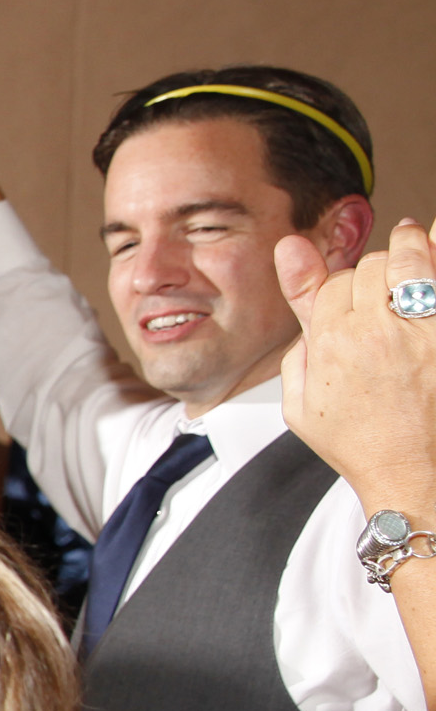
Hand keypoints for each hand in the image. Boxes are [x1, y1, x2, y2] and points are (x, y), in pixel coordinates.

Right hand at [280, 219, 435, 519]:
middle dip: (372, 271)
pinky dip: (435, 252)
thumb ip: (295, 346)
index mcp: (330, 342)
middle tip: (381, 287)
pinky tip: (432, 238)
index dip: (339, 290)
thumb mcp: (301, 405)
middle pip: (369, 268)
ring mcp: (420, 328)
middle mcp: (374, 328)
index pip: (331, 284)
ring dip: (408, 247)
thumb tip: (290, 297)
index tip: (349, 301)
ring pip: (408, 260)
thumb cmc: (362, 445)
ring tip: (412, 238)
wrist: (412, 472)